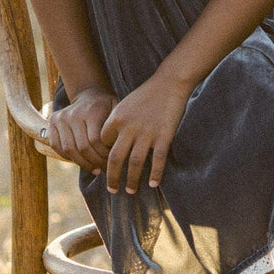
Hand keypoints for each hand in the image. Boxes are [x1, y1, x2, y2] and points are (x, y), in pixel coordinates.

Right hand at [46, 85, 114, 173]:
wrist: (89, 94)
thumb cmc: (107, 108)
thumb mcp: (117, 113)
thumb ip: (116, 130)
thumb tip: (116, 153)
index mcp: (92, 111)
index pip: (95, 141)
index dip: (103, 155)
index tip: (111, 160)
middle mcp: (73, 113)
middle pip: (82, 147)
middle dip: (94, 162)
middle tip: (103, 168)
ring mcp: (61, 117)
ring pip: (68, 149)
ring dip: (82, 163)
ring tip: (93, 168)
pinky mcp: (52, 121)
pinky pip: (56, 146)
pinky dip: (68, 157)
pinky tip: (80, 161)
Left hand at [100, 72, 191, 193]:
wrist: (169, 83)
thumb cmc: (146, 94)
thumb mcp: (125, 105)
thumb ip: (117, 124)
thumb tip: (110, 144)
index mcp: (116, 119)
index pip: (104, 144)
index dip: (104, 157)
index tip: (107, 167)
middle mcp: (129, 128)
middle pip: (115, 158)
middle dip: (112, 177)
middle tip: (112, 190)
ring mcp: (147, 133)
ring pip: (134, 163)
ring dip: (131, 180)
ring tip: (130, 191)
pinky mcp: (164, 136)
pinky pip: (157, 160)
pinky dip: (154, 174)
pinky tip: (153, 184)